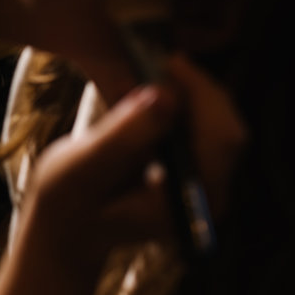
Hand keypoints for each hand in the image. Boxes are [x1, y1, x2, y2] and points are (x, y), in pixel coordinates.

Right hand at [14, 54, 246, 271]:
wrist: (68, 232)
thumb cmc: (67, 204)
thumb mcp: (82, 168)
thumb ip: (124, 135)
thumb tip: (165, 95)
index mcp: (185, 202)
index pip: (221, 138)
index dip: (201, 93)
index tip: (169, 62)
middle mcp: (207, 196)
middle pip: (227, 128)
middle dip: (196, 89)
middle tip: (157, 62)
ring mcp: (205, 185)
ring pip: (218, 124)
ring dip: (188, 93)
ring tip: (148, 75)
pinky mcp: (196, 172)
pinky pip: (204, 127)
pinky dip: (182, 104)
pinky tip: (150, 96)